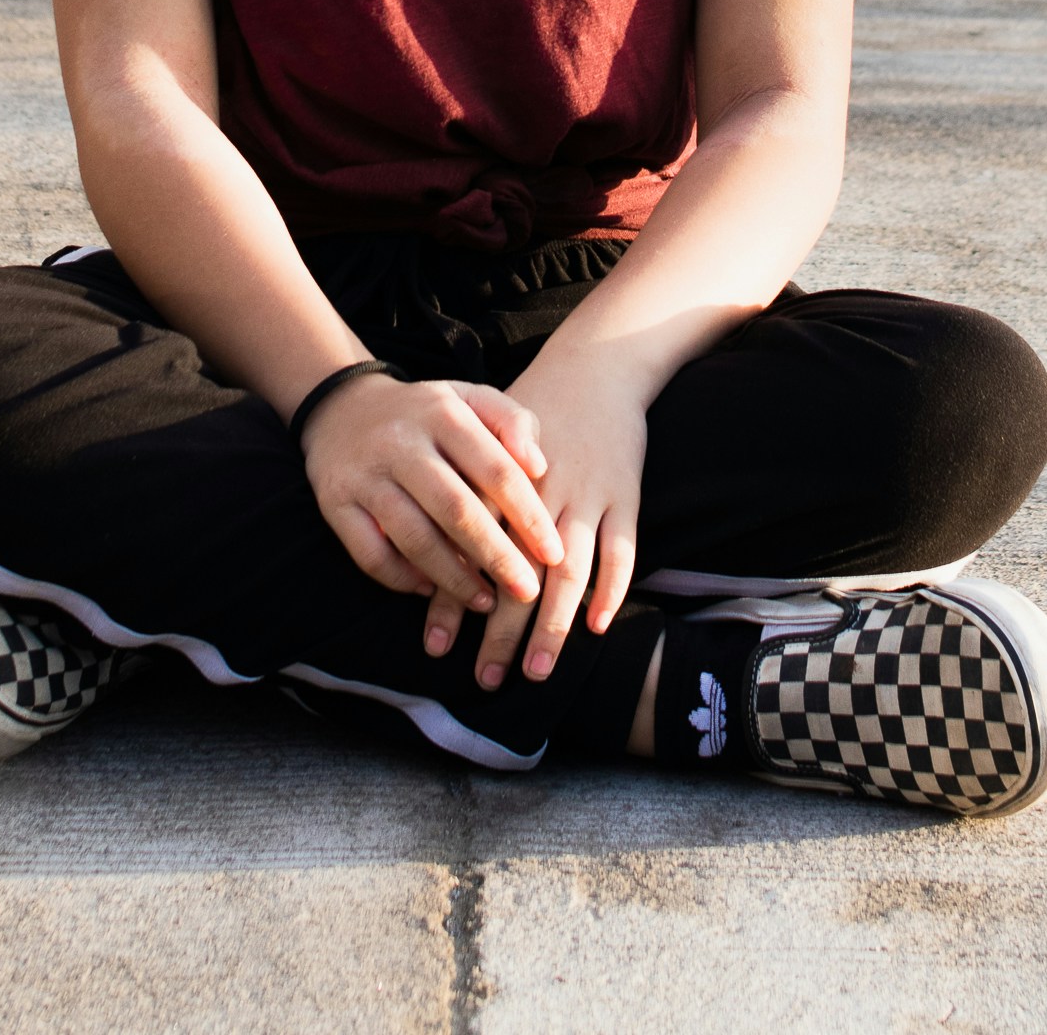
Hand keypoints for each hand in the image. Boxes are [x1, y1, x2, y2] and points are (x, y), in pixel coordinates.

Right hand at [300, 373, 564, 614]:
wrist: (344, 409)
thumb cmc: (428, 414)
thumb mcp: (471, 399)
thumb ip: (513, 421)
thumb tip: (540, 466)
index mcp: (443, 412)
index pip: (495, 468)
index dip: (528, 515)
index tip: (554, 553)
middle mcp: (402, 441)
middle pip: (456, 509)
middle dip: (497, 557)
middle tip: (527, 592)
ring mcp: (366, 474)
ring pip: (414, 538)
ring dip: (454, 579)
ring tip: (486, 603)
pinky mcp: (336, 504)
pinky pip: (372, 555)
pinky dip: (403, 580)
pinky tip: (431, 591)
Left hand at [430, 357, 645, 688]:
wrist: (594, 367)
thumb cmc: (530, 416)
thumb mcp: (484, 441)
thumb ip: (458, 494)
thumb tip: (420, 561)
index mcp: (499, 478)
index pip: (469, 549)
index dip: (452, 598)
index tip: (436, 647)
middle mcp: (542, 491)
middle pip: (518, 570)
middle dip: (501, 629)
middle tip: (486, 680)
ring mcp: (588, 493)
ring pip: (569, 569)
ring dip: (553, 625)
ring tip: (535, 671)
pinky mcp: (626, 494)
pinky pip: (622, 549)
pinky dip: (612, 589)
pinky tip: (597, 626)